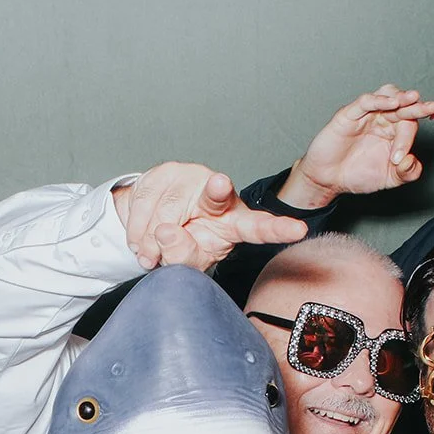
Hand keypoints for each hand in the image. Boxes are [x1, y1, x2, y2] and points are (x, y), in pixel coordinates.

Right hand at [113, 162, 305, 270]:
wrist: (155, 224)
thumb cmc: (186, 243)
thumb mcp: (190, 261)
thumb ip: (184, 256)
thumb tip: (165, 232)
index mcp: (235, 221)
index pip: (258, 227)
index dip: (276, 229)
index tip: (297, 231)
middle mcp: (218, 194)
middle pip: (216, 195)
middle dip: (217, 189)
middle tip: (220, 184)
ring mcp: (190, 178)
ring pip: (166, 212)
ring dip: (151, 241)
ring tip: (150, 254)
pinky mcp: (163, 172)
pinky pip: (143, 205)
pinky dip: (136, 231)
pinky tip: (140, 241)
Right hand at [277, 85, 433, 208]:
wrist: (329, 181)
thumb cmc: (357, 175)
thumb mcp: (389, 179)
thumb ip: (407, 173)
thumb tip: (414, 160)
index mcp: (394, 132)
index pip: (409, 125)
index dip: (409, 139)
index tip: (400, 158)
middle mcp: (382, 119)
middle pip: (403, 105)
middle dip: (417, 106)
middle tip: (430, 107)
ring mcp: (366, 115)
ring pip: (387, 94)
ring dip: (401, 96)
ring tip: (413, 98)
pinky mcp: (348, 114)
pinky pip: (365, 102)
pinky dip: (379, 100)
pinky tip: (391, 103)